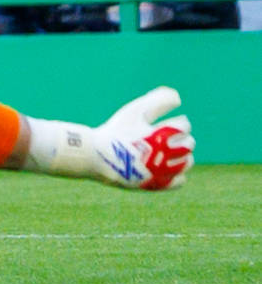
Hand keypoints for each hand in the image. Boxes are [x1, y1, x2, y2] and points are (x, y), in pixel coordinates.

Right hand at [40, 88, 195, 189]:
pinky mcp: (157, 184)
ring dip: (182, 156)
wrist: (95, 156)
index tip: (164, 125)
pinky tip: (167, 168)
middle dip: (180, 139)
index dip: (176, 123)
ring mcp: (162, 171)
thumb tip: (178, 99)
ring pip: (187, 163)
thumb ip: (158, 101)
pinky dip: (177, 174)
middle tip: (166, 138)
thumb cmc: (115, 132)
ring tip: (169, 152)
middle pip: (188, 144)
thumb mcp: (134, 111)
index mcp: (162, 135)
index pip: (184, 125)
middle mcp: (166, 155)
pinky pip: (179, 181)